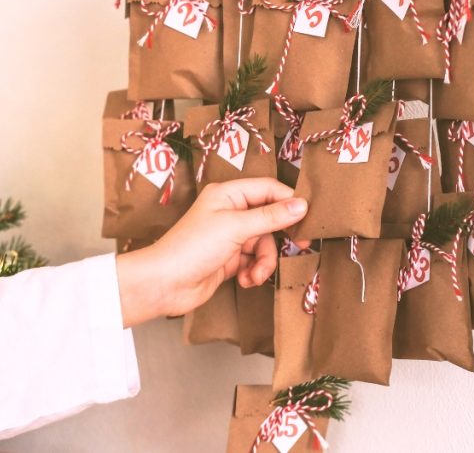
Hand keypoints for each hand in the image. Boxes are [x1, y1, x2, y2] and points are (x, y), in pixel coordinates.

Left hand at [115, 178, 307, 327]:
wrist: (165, 284)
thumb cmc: (192, 247)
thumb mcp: (236, 227)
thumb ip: (271, 216)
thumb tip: (301, 205)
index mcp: (228, 194)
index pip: (268, 189)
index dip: (288, 201)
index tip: (308, 217)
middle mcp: (229, 212)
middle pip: (269, 218)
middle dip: (280, 236)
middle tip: (300, 245)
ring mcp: (229, 236)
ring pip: (263, 244)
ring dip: (263, 261)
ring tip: (253, 274)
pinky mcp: (228, 259)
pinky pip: (253, 260)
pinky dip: (253, 271)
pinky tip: (244, 279)